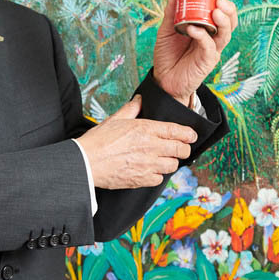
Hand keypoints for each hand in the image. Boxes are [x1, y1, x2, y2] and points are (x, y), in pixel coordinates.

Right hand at [77, 94, 197, 189]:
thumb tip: (140, 100)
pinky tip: (149, 170)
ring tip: (162, 159)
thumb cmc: (98, 140)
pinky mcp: (142, 179)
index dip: (188, 134)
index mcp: (146, 129)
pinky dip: (157, 175)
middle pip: (180, 150)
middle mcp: (151, 147)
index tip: (191, 135)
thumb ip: (131, 108)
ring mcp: (148, 165)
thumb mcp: (115, 119)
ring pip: (172, 165)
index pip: (177, 131)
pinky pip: (159, 179)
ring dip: (170, 162)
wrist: (87, 162)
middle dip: (183, 149)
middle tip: (180, 148)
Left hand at [152, 0, 237, 105]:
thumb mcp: (166, 30)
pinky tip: (193, 29)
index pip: (221, 11)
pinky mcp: (207, 61)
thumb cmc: (167, 55)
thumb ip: (171, 14)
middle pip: (230, 21)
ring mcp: (212, 49)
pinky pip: (209, 46)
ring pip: (226, 33)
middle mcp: (212, 38)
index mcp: (206, 27)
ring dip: (223, 20)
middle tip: (219, 0)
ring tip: (215, 11)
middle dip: (228, 8)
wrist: (163, 80)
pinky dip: (203, 36)